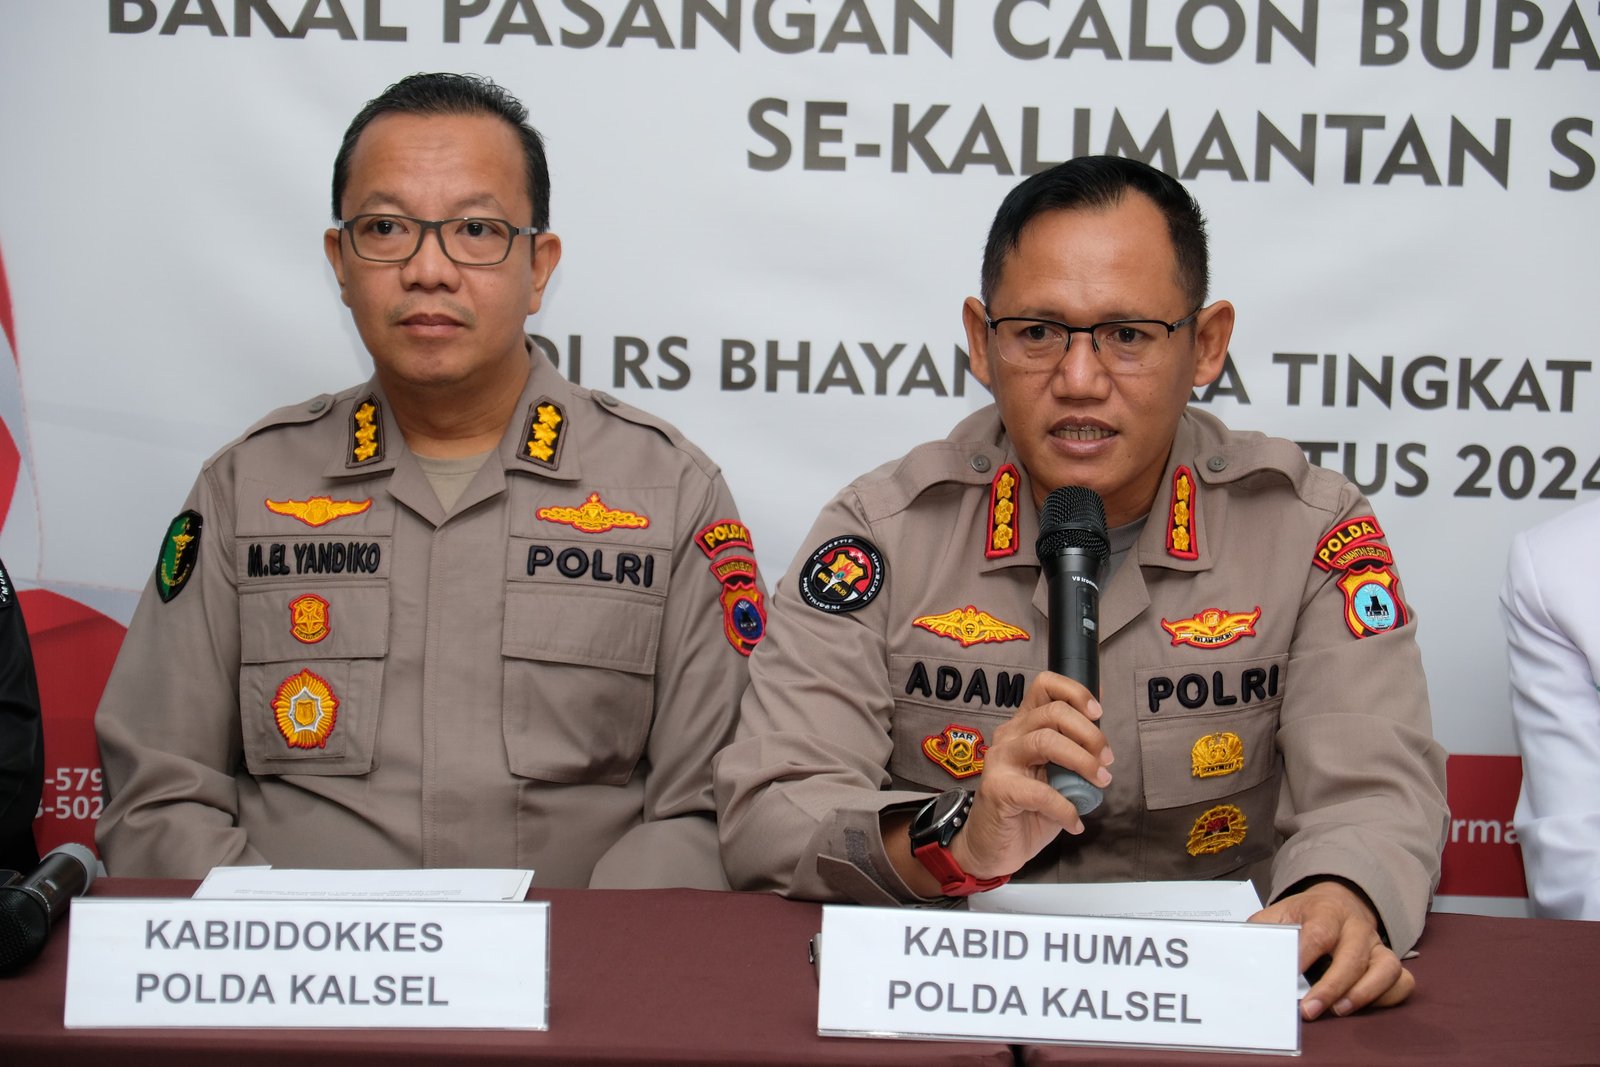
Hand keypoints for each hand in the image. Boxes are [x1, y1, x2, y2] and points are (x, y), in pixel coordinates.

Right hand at [947, 671, 1113, 880]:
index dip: (1075, 692)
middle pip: (1053, 712)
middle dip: (1089, 734)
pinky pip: (1040, 792)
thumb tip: (1102, 737)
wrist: (993, 847)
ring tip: (1099, 783)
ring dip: (1082, 762)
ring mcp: (1000, 760)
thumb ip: (1073, 754)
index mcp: (1024, 726)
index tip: (1098, 714)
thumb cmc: (1027, 810)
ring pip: (1046, 741)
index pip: (1044, 686)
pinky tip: (1074, 822)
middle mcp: (1009, 735)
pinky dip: (1066, 808)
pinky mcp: (997, 788)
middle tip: (1107, 760)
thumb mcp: (1056, 776)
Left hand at [1249, 880, 1413, 1019]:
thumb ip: (1264, 930)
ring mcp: (1377, 945)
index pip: (1319, 932)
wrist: (1338, 899)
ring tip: (1339, 1011)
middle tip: (1309, 1010)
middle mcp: (1356, 927)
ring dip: (1363, 993)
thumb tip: (1243, 951)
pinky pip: (1402, 980)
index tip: (1292, 974)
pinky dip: (1389, 996)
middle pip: (1352, 956)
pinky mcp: (1389, 961)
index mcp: (1326, 911)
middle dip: (1331, 986)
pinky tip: (1367, 1007)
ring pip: (1384, 968)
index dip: (1306, 954)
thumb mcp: (1280, 912)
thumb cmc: (1306, 914)